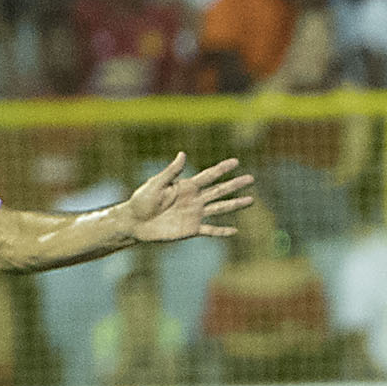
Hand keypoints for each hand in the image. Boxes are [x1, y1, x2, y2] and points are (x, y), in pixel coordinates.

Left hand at [120, 153, 254, 244]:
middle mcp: (194, 199)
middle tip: (251, 178)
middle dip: (235, 184)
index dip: (222, 168)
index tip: (236, 161)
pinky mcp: (191, 229)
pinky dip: (222, 231)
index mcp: (186, 186)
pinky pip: (210, 230)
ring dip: (235, 204)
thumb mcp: (155, 184)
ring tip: (251, 200)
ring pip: (220, 208)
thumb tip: (182, 154)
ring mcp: (194, 214)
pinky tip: (234, 231)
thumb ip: (171, 172)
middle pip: (219, 190)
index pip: (208, 175)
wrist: (135, 222)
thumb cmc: (141, 200)